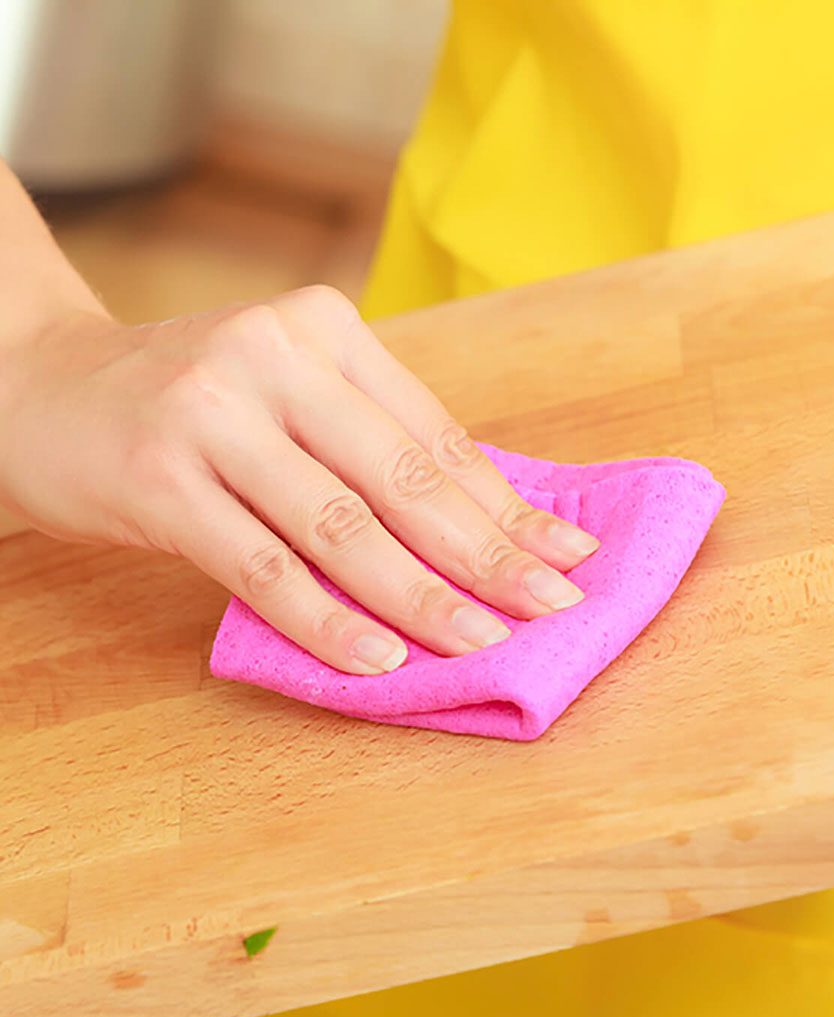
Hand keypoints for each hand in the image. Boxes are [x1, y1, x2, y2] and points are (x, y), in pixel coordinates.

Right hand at [0, 286, 598, 672]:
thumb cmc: (190, 405)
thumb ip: (370, 445)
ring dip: (420, 595)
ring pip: (341, 525)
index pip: (435, 435)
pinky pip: (262, 564)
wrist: (38, 387)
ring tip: (481, 642)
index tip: (567, 554)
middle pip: (404, 479)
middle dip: (487, 553)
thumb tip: (488, 528)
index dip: (508, 504)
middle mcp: (273, 355)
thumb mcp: (287, 397)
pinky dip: (325, 618)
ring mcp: (212, 412)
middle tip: (553, 607)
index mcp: (323, 329)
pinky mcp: (159, 475)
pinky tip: (378, 658)